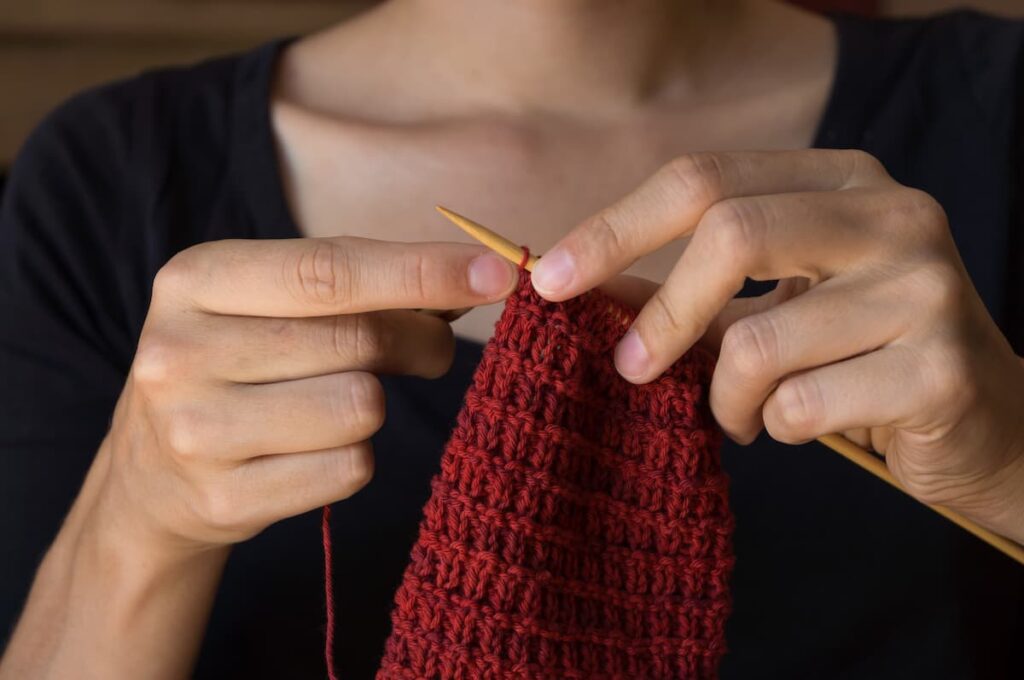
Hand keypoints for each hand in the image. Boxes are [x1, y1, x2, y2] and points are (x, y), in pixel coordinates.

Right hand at [98, 236, 516, 551]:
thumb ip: (357, 284)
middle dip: (419, 342)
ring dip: (374, 404)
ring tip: (339, 401)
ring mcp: (195, 431)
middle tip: (427, 347)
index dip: (422, 271)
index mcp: (195, 279)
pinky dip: (354, 456)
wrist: (151, 474)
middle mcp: (180, 351)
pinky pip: (350, 468)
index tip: (498, 273)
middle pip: (358, 341)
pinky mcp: (224, 499)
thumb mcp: (267, 302)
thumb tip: (475, 279)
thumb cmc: (237, 364)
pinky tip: (313, 449)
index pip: (329, 270)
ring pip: (361, 407)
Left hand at [532, 150, 1023, 539]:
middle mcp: (894, 212)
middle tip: (629, 370)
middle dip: (662, 316)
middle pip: (731, 233)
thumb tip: (579, 288)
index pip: (705, 176)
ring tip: (743, 413)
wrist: (983, 422)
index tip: (549, 280)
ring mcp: (927, 286)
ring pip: (761, 341)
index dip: (616, 227)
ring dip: (726, 397)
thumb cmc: (855, 357)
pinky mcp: (943, 368)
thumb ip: (685, 292)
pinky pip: (803, 405)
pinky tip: (802, 425)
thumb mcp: (770, 307)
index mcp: (842, 179)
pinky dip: (777, 428)